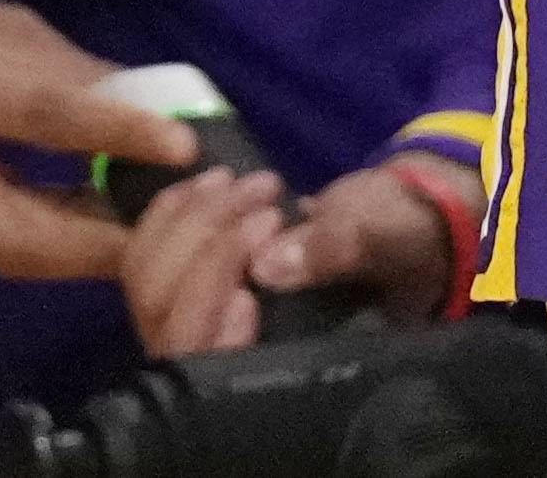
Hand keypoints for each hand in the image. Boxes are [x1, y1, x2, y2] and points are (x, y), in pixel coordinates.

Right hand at [0, 0, 167, 283]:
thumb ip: (69, 70)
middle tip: (179, 228)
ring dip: (85, 252)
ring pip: (11, 253)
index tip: (183, 143)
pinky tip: (104, 231)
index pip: (34, 112)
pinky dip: (56, 246)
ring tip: (157, 234)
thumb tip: (156, 106)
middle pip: (18, 228)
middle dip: (103, 241)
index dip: (111, 129)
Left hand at [112, 153, 473, 357]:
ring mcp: (199, 320)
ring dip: (188, 217)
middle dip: (206, 236)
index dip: (214, 291)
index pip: (204, 348)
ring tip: (238, 180)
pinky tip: (207, 179)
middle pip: (165, 312)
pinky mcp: (187, 283)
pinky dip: (171, 210)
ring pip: (149, 281)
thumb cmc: (397, 240)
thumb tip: (267, 267)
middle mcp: (221, 357)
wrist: (398, 221)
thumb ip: (331, 252)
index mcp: (270, 367)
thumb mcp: (379, 240)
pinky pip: (148, 256)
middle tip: (260, 192)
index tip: (267, 229)